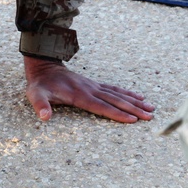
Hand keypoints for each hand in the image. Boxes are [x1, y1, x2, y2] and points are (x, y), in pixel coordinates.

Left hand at [23, 55, 154, 122]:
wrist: (44, 67)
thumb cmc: (40, 85)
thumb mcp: (35, 95)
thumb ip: (41, 105)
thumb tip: (44, 117)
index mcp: (79, 95)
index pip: (102, 107)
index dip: (117, 114)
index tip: (132, 120)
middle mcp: (90, 90)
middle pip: (116, 101)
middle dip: (134, 109)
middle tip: (150, 116)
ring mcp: (94, 86)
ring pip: (118, 94)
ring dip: (135, 101)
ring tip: (151, 107)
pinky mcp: (95, 85)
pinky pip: (115, 89)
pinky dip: (128, 93)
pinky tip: (139, 96)